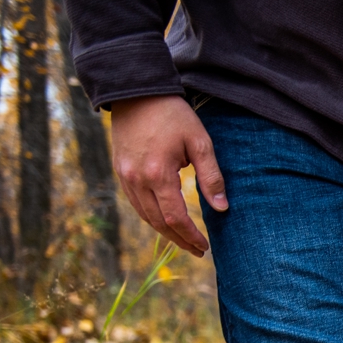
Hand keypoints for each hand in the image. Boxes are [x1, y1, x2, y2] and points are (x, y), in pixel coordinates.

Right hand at [109, 95, 226, 256]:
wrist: (136, 92)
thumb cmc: (173, 115)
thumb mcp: (199, 142)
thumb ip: (211, 177)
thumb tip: (222, 208)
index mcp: (158, 175)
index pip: (175, 218)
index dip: (191, 236)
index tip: (205, 247)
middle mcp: (137, 180)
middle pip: (158, 223)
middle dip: (179, 240)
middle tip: (198, 251)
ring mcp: (125, 176)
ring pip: (145, 215)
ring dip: (165, 232)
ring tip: (184, 241)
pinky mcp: (120, 171)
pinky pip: (136, 203)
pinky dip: (151, 216)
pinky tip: (165, 221)